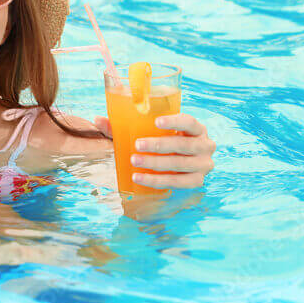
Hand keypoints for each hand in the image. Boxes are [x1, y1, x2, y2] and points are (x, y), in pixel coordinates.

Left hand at [95, 113, 214, 189]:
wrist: (177, 162)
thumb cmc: (162, 141)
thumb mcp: (149, 131)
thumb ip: (124, 125)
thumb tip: (97, 120)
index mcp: (197, 129)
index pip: (190, 122)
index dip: (175, 122)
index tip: (156, 121)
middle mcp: (206, 145)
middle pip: (184, 146)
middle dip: (159, 145)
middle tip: (137, 145)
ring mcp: (204, 165)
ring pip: (180, 165)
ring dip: (156, 164)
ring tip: (135, 161)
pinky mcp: (197, 181)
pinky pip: (178, 183)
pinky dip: (157, 181)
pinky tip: (140, 178)